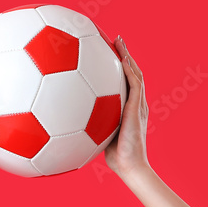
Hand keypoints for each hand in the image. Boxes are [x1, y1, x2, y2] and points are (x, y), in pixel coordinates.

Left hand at [103, 37, 151, 177]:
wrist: (129, 166)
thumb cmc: (115, 157)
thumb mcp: (98, 137)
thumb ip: (89, 125)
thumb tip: (69, 122)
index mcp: (128, 109)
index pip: (124, 84)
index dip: (118, 68)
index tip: (107, 54)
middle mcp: (135, 104)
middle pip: (131, 73)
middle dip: (124, 55)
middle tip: (115, 40)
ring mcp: (138, 105)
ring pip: (135, 74)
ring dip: (127, 56)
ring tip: (119, 40)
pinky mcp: (137, 108)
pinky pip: (135, 84)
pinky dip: (129, 69)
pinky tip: (121, 58)